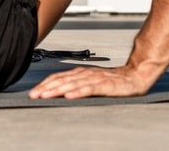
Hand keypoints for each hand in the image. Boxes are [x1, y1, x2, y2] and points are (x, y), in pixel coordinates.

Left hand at [29, 65, 154, 98]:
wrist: (135, 75)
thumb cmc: (112, 80)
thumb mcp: (91, 81)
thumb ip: (77, 84)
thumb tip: (59, 92)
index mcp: (80, 73)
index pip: (58, 77)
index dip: (45, 84)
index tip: (33, 92)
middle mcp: (85, 74)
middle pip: (62, 80)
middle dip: (46, 88)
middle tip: (34, 95)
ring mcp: (95, 78)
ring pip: (72, 84)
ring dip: (57, 90)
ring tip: (46, 95)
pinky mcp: (106, 85)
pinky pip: (90, 88)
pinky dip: (78, 92)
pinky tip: (69, 96)